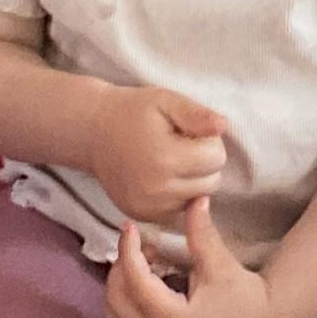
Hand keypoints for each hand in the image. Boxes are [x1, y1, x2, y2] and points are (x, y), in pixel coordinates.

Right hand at [89, 83, 230, 226]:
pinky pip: (179, 209)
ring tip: (171, 160)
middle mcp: (157, 190)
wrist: (92, 133)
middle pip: (211, 183)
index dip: (209, 142)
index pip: (217, 158)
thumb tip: (224, 127)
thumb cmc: (132, 112)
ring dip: (193, 181)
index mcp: (165, 159)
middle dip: (204, 163)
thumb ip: (196, 115)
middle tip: (181, 146)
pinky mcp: (143, 216)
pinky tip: (161, 176)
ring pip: (198, 199)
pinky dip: (178, 194)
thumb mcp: (166, 101)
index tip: (189, 132)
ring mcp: (148, 208)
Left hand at [105, 203, 287, 317]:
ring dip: (121, 283)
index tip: (130, 226)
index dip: (128, 248)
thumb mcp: (220, 263)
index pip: (134, 279)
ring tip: (146, 262)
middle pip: (115, 297)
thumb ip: (201, 232)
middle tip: (143, 244)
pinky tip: (150, 279)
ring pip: (114, 311)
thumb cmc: (243, 295)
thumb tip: (195, 198)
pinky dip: (127, 297)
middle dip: (123, 266)